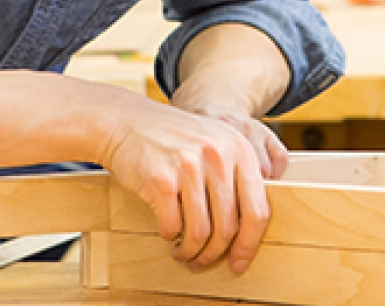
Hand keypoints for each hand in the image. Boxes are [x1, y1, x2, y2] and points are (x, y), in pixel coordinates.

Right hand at [97, 95, 270, 275]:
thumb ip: (237, 176)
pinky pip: (173, 226)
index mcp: (240, 150)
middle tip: (203, 263)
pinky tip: (168, 233)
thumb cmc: (174, 139)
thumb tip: (249, 229)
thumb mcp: (216, 142)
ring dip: (191, 252)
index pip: (257, 210)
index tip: (239, 262)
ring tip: (184, 253)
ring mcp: (189, 168)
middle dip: (215, 254)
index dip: (249, 244)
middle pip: (228, 227)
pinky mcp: (161, 180)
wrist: (127, 122)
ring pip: (200, 232)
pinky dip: (170, 236)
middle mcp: (219, 158)